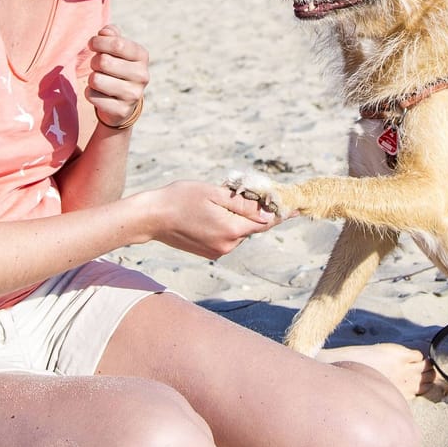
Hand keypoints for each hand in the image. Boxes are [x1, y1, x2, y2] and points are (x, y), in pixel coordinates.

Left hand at [87, 24, 148, 127]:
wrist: (123, 103)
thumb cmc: (116, 68)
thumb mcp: (117, 49)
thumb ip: (111, 36)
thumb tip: (105, 32)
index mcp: (142, 56)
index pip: (117, 44)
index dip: (98, 42)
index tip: (92, 44)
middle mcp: (142, 75)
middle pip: (103, 61)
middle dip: (94, 62)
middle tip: (97, 66)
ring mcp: (133, 95)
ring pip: (96, 80)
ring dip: (92, 78)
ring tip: (100, 80)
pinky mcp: (121, 111)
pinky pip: (92, 96)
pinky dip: (90, 93)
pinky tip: (100, 94)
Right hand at [138, 181, 279, 259]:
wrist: (151, 218)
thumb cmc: (180, 199)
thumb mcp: (214, 194)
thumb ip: (243, 205)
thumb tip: (267, 212)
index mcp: (231, 230)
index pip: (264, 223)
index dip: (280, 213)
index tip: (296, 208)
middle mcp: (227, 245)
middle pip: (251, 226)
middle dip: (252, 211)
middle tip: (243, 193)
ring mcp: (217, 252)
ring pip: (239, 232)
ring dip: (236, 218)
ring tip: (215, 202)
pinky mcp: (209, 253)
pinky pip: (227, 237)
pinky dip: (226, 225)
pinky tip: (209, 213)